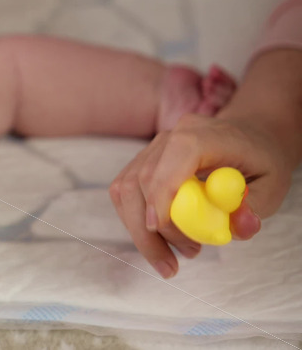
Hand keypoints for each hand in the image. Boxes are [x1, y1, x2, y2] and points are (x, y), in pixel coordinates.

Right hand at [109, 113, 294, 277]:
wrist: (246, 138)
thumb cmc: (258, 161)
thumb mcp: (272, 186)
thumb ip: (254, 208)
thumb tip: (241, 227)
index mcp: (204, 135)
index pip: (176, 155)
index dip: (162, 190)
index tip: (157, 228)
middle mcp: (171, 136)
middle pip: (141, 179)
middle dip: (149, 229)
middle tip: (172, 264)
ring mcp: (152, 149)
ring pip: (126, 189)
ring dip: (141, 230)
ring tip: (177, 252)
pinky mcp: (141, 162)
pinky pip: (126, 193)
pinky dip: (137, 221)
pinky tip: (164, 237)